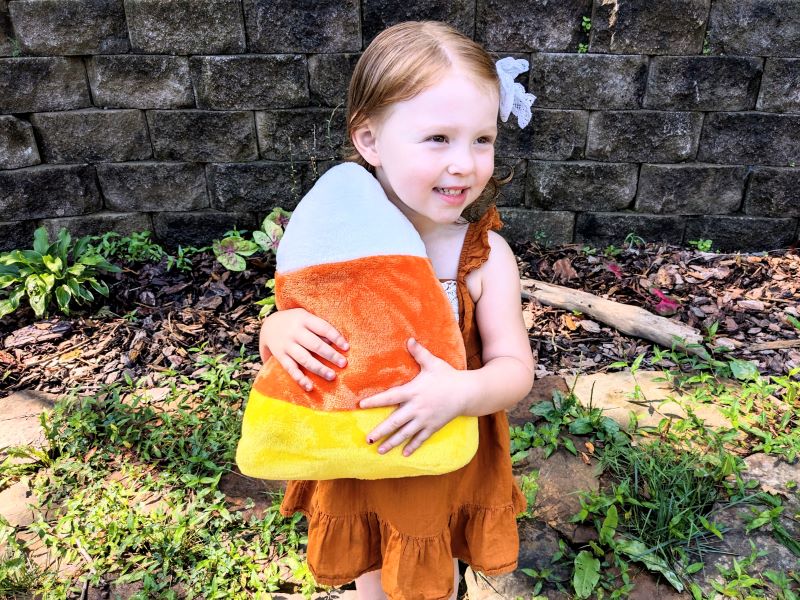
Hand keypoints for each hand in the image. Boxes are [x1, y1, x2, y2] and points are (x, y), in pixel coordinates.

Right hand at [259, 308, 348, 390]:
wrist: (269, 326)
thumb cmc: (296, 322)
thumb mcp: (306, 317)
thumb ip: (318, 328)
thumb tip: (335, 343)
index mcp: (303, 319)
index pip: (322, 328)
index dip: (335, 337)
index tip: (347, 347)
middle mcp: (294, 332)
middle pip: (315, 345)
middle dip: (330, 355)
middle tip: (343, 364)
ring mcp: (286, 345)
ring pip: (304, 359)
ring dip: (319, 369)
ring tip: (332, 376)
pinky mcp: (281, 357)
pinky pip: (291, 369)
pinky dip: (300, 379)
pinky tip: (309, 387)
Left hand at [359, 338, 466, 455]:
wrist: (468, 392)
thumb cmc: (448, 376)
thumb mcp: (433, 363)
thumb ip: (419, 353)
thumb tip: (409, 340)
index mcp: (414, 391)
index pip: (390, 397)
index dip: (375, 401)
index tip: (361, 405)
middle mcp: (417, 408)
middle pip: (395, 421)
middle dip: (381, 431)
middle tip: (367, 439)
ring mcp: (425, 419)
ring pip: (406, 434)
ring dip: (392, 442)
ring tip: (379, 451)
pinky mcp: (433, 426)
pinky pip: (421, 439)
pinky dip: (412, 446)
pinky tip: (403, 454)